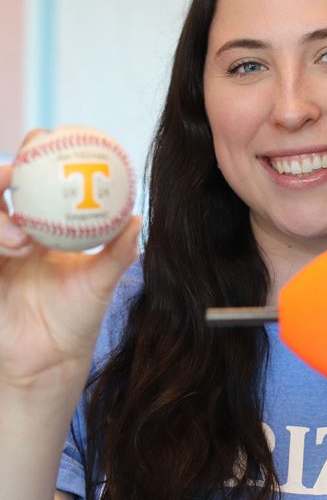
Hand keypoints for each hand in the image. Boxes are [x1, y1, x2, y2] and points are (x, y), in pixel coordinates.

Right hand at [0, 135, 139, 390]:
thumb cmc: (77, 318)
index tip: (48, 138)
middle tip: (17, 171)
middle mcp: (15, 233)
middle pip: (0, 189)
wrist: (49, 361)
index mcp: (45, 227)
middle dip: (2, 172)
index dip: (37, 154)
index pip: (38, 180)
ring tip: (22, 239)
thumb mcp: (100, 282)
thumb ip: (117, 252)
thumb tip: (139, 219)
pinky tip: (11, 248)